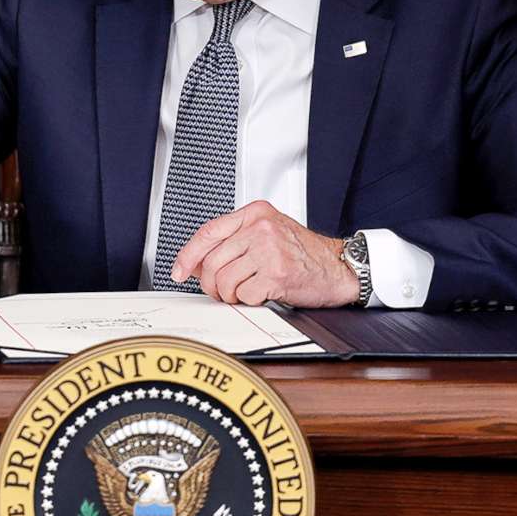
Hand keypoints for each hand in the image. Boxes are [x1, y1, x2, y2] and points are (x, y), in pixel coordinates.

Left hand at [168, 200, 358, 307]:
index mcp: (256, 213)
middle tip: (221, 291)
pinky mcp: (277, 274)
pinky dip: (249, 301)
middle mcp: (261, 228)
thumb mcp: (268, 233)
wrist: (338, 268)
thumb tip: (195, 262)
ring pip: (224, 281)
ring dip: (230, 295)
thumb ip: (235, 241)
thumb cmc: (303, 254)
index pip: (208, 232)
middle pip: (211, 261)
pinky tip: (261, 294)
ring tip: (244, 293)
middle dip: (210, 284)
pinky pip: (244, 295)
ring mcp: (269, 250)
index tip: (178, 270)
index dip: (188, 255)